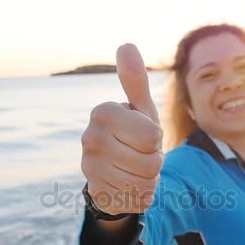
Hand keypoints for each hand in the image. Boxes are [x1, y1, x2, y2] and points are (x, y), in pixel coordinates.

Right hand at [81, 44, 162, 214]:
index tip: (143, 134)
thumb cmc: (134, 133)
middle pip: (150, 161)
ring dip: (148, 178)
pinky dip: (140, 195)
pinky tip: (127, 184)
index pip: (151, 135)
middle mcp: (90, 139)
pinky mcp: (96, 193)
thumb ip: (135, 80)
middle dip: (154, 161)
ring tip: (134, 168)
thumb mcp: (140, 108)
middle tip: (140, 153)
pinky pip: (136, 200)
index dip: (155, 138)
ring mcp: (90, 169)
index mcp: (102, 112)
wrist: (116, 170)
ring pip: (144, 182)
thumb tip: (126, 45)